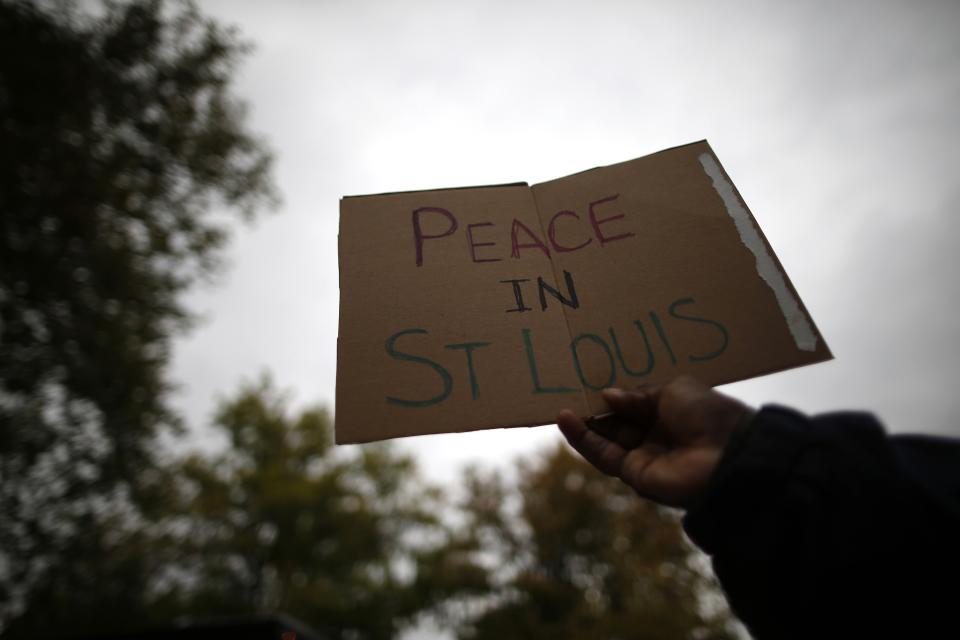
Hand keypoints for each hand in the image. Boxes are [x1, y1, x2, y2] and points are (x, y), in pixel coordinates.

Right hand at [557, 376, 750, 508]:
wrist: (727, 455)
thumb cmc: (707, 414)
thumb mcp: (672, 390)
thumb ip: (637, 395)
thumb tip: (608, 396)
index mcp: (670, 413)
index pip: (632, 405)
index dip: (612, 397)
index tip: (588, 385)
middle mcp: (656, 435)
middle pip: (616, 423)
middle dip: (593, 410)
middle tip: (569, 394)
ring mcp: (644, 456)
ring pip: (605, 440)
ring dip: (582, 426)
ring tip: (562, 408)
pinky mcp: (634, 474)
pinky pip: (603, 455)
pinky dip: (583, 440)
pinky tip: (567, 420)